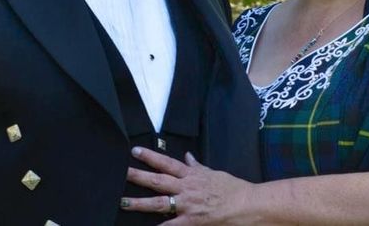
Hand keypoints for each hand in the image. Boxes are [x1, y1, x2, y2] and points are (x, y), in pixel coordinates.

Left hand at [121, 147, 254, 224]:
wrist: (246, 203)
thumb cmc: (231, 187)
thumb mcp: (213, 172)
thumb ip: (197, 166)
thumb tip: (188, 156)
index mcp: (191, 174)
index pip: (166, 162)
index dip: (150, 156)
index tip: (135, 151)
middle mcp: (186, 187)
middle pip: (158, 180)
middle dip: (139, 176)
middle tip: (123, 171)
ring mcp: (187, 204)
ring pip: (159, 202)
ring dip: (140, 203)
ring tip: (124, 202)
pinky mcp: (192, 220)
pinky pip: (172, 225)